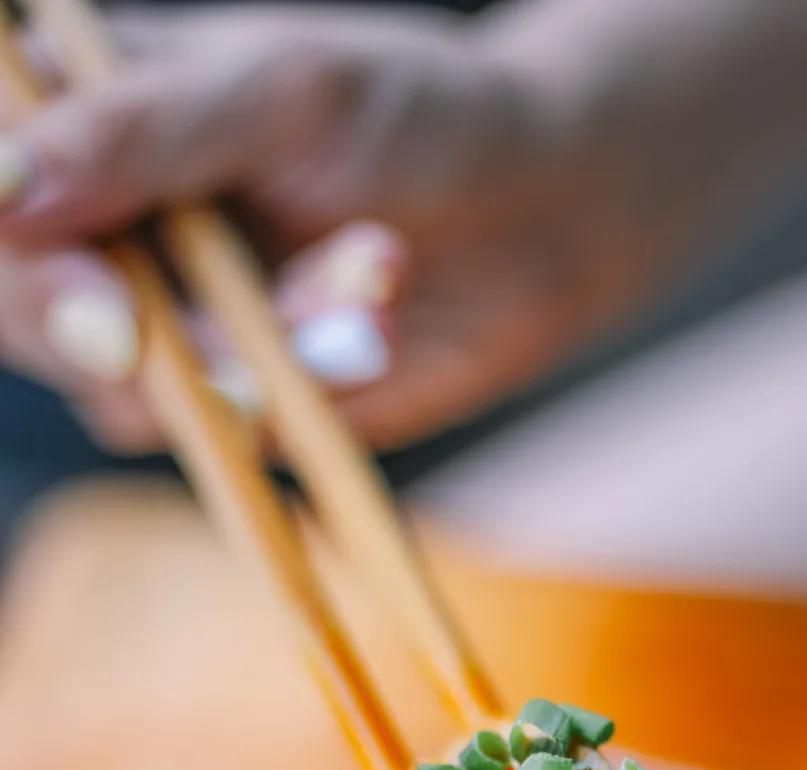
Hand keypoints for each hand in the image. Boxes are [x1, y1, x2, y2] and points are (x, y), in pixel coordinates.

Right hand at [0, 4, 638, 451]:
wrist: (542, 214)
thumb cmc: (416, 115)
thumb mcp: (281, 90)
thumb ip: (141, 131)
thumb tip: (0, 185)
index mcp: (91, 118)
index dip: (15, 259)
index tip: (81, 293)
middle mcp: (111, 229)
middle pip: (22, 311)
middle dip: (98, 326)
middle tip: (144, 329)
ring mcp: (174, 326)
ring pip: (125, 390)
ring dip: (248, 352)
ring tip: (371, 266)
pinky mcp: (245, 406)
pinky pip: (230, 431)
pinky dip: (305, 386)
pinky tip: (377, 325)